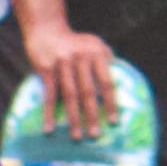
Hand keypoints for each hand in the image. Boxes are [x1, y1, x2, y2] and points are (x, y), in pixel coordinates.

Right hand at [25, 19, 116, 137]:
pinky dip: (49, 113)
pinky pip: (49, 95)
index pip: (106, 82)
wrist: (46, 29)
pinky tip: (49, 129)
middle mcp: (81, 57)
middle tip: (95, 135)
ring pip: (69, 96)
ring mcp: (63, 63)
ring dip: (73, 118)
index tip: (113, 121)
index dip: (110, 103)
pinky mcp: (46, 68)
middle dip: (92, 115)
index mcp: (96, 52)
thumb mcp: (93, 45)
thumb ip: (106, 60)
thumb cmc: (74, 43)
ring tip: (77, 136)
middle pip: (88, 92)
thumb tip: (120, 81)